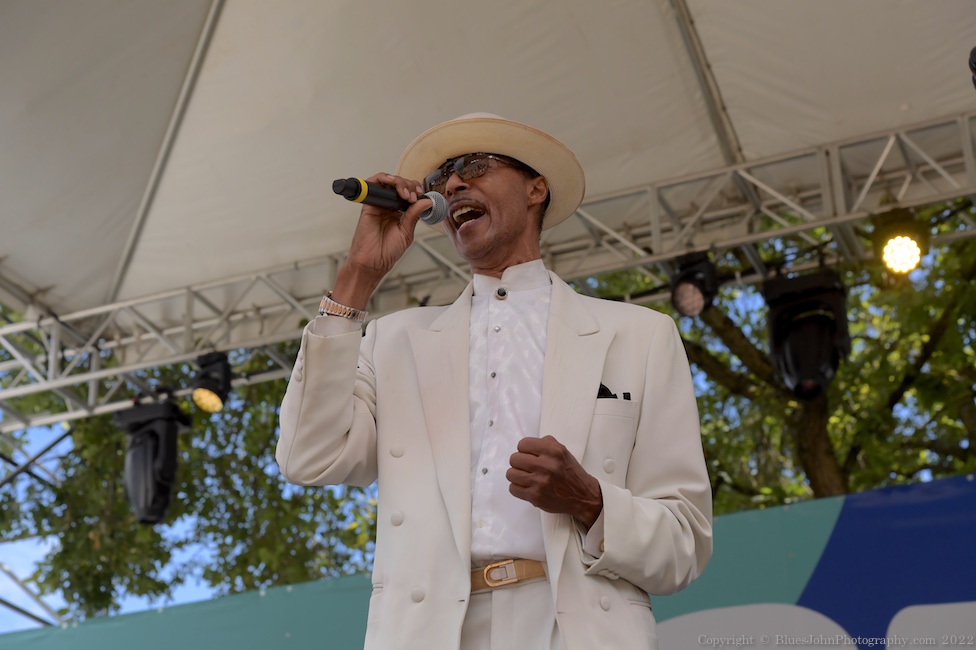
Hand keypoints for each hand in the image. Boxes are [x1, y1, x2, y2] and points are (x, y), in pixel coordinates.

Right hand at [332, 173, 431, 307]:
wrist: (373, 262)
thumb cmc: (387, 252)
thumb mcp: (406, 232)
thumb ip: (414, 215)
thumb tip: (427, 201)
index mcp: (399, 212)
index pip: (409, 193)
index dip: (416, 190)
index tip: (421, 195)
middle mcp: (388, 206)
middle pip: (400, 185)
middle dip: (410, 186)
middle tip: (413, 196)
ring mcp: (378, 204)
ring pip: (388, 182)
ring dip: (400, 182)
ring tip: (406, 193)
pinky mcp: (368, 204)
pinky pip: (373, 184)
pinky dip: (383, 178)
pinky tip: (392, 183)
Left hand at [507, 435, 602, 529]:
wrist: (582, 495)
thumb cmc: (570, 473)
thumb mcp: (563, 451)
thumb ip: (545, 443)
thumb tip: (527, 445)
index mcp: (553, 450)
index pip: (523, 444)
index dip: (524, 449)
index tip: (528, 454)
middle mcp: (546, 465)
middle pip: (514, 459)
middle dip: (519, 462)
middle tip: (527, 467)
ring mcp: (540, 482)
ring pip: (510, 474)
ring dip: (516, 475)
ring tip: (526, 477)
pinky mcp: (535, 496)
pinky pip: (513, 489)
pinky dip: (518, 488)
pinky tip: (527, 486)